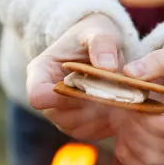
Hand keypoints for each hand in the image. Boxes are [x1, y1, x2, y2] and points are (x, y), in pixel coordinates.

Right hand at [26, 13, 123, 140]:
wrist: (103, 48)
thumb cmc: (95, 35)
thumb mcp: (99, 31)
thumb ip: (102, 44)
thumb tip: (107, 67)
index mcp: (42, 71)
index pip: (38, 95)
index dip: (60, 97)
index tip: (88, 87)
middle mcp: (48, 97)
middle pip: (60, 115)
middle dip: (90, 106)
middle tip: (116, 94)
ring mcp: (63, 114)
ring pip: (78, 127)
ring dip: (102, 117)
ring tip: (123, 100)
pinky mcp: (82, 125)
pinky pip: (93, 133)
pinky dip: (110, 125)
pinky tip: (125, 109)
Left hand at [114, 32, 163, 164]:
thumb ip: (159, 60)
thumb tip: (129, 74)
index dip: (150, 121)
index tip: (132, 103)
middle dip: (136, 129)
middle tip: (119, 105)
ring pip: (150, 160)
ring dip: (128, 139)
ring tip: (119, 113)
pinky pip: (141, 163)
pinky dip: (125, 149)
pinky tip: (120, 126)